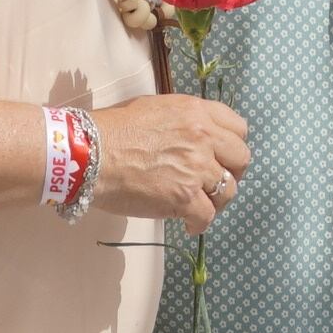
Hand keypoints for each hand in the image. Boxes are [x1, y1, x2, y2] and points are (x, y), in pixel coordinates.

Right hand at [88, 94, 251, 231]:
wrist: (91, 154)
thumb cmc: (112, 129)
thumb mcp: (155, 108)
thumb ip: (182, 121)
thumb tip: (190, 138)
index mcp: (196, 112)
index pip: (238, 128)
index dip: (233, 146)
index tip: (223, 157)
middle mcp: (203, 137)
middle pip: (241, 159)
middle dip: (232, 173)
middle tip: (215, 183)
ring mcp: (196, 168)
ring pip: (228, 191)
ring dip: (217, 201)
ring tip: (201, 206)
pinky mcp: (185, 197)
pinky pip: (207, 216)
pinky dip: (199, 224)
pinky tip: (188, 225)